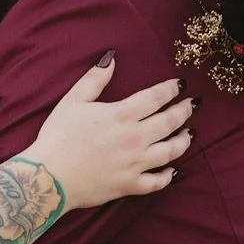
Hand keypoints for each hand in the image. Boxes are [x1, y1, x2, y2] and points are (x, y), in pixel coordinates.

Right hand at [28, 56, 192, 208]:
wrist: (50, 176)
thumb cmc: (58, 136)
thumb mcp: (73, 100)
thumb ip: (95, 79)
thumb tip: (111, 58)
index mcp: (121, 115)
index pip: (156, 97)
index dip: (171, 89)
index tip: (180, 85)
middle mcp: (135, 138)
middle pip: (169, 122)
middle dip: (184, 111)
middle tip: (193, 105)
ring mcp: (135, 164)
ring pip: (170, 151)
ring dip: (183, 141)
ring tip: (190, 134)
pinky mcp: (130, 185)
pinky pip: (157, 181)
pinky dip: (168, 175)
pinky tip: (173, 169)